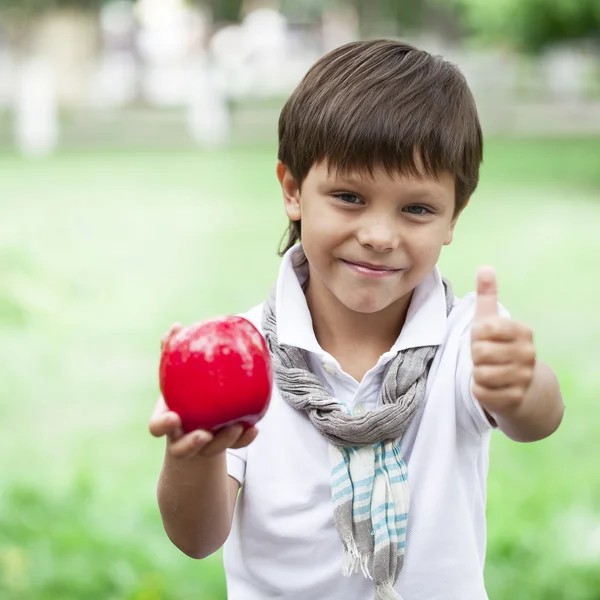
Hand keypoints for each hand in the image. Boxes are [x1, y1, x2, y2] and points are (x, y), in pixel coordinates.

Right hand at [149, 323, 258, 458]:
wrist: (196, 422)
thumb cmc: (183, 391)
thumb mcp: (175, 374)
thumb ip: (172, 351)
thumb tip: (176, 326)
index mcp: (168, 420)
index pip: (158, 427)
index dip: (163, 425)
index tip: (175, 417)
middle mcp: (182, 437)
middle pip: (183, 448)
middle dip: (193, 443)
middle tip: (206, 433)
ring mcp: (202, 446)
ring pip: (210, 451)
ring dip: (224, 441)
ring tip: (237, 426)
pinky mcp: (221, 446)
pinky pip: (234, 447)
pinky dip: (244, 439)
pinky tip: (254, 428)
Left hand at [471, 267, 535, 416]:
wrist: (523, 386)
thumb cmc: (499, 348)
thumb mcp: (491, 321)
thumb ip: (487, 296)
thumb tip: (484, 267)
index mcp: (522, 331)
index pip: (484, 329)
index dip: (476, 335)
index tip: (484, 339)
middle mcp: (528, 354)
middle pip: (479, 352)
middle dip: (475, 356)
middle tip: (486, 358)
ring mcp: (524, 377)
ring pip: (480, 373)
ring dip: (477, 374)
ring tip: (488, 372)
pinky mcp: (515, 399)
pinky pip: (481, 392)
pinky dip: (479, 390)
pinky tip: (491, 387)